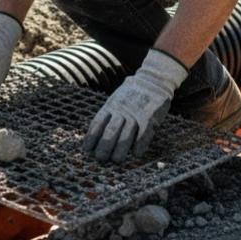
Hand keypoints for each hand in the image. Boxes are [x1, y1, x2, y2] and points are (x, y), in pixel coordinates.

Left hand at [83, 49, 188, 163]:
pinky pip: (144, 134)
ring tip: (116, 161)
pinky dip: (140, 144)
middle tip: (100, 159)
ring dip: (120, 150)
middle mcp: (122, 110)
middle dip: (104, 147)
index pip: (98, 123)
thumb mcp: (116, 98)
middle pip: (110, 132)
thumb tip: (95, 131)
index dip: (91, 137)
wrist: (154, 79)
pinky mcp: (150, 117)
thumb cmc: (132, 92)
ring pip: (126, 135)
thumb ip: (108, 113)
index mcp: (111, 105)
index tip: (86, 150)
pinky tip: (136, 154)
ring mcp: (136, 113)